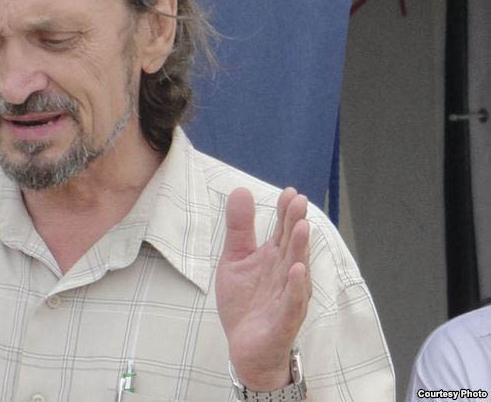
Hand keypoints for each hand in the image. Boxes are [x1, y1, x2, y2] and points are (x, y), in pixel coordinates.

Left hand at [215, 187, 310, 390]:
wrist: (245, 347)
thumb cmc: (245, 302)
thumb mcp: (236, 260)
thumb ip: (239, 228)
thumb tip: (241, 190)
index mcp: (275, 259)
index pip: (283, 231)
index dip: (286, 212)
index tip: (289, 191)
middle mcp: (286, 275)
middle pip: (292, 246)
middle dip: (296, 224)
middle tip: (300, 201)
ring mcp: (288, 297)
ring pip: (296, 270)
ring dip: (300, 250)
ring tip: (302, 227)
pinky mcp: (284, 320)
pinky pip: (292, 303)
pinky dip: (296, 287)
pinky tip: (297, 270)